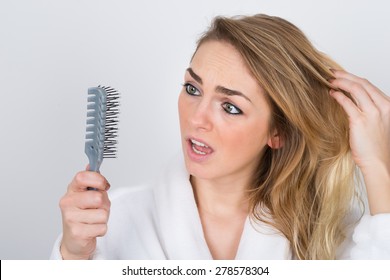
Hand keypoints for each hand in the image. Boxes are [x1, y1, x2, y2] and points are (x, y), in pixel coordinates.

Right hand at [59, 169, 110, 258]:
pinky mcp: (77, 232)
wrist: (75, 239)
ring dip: (103, 218)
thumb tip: (91, 165)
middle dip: (104, 204)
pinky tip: (92, 229)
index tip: (104, 185)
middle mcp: (68, 202)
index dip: (98, 179)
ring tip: (94, 220)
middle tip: (98, 208)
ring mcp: (70, 218)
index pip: (82, 177)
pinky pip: (102, 227)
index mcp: (72, 190)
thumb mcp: (87, 195)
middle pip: (98, 198)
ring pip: (102, 214)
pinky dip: (101, 229)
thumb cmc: (84, 214)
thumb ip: (92, 181)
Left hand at [330, 69, 389, 213]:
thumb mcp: (376, 123)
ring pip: (355, 89)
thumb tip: (349, 100)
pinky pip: (347, 102)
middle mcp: (382, 106)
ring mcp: (372, 113)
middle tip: (330, 72)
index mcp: (387, 105)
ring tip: (329, 81)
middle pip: (361, 83)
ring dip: (340, 82)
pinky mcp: (360, 120)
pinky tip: (331, 94)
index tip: (341, 74)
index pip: (368, 85)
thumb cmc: (376, 146)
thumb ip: (367, 110)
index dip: (353, 77)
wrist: (379, 163)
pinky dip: (338, 95)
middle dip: (345, 75)